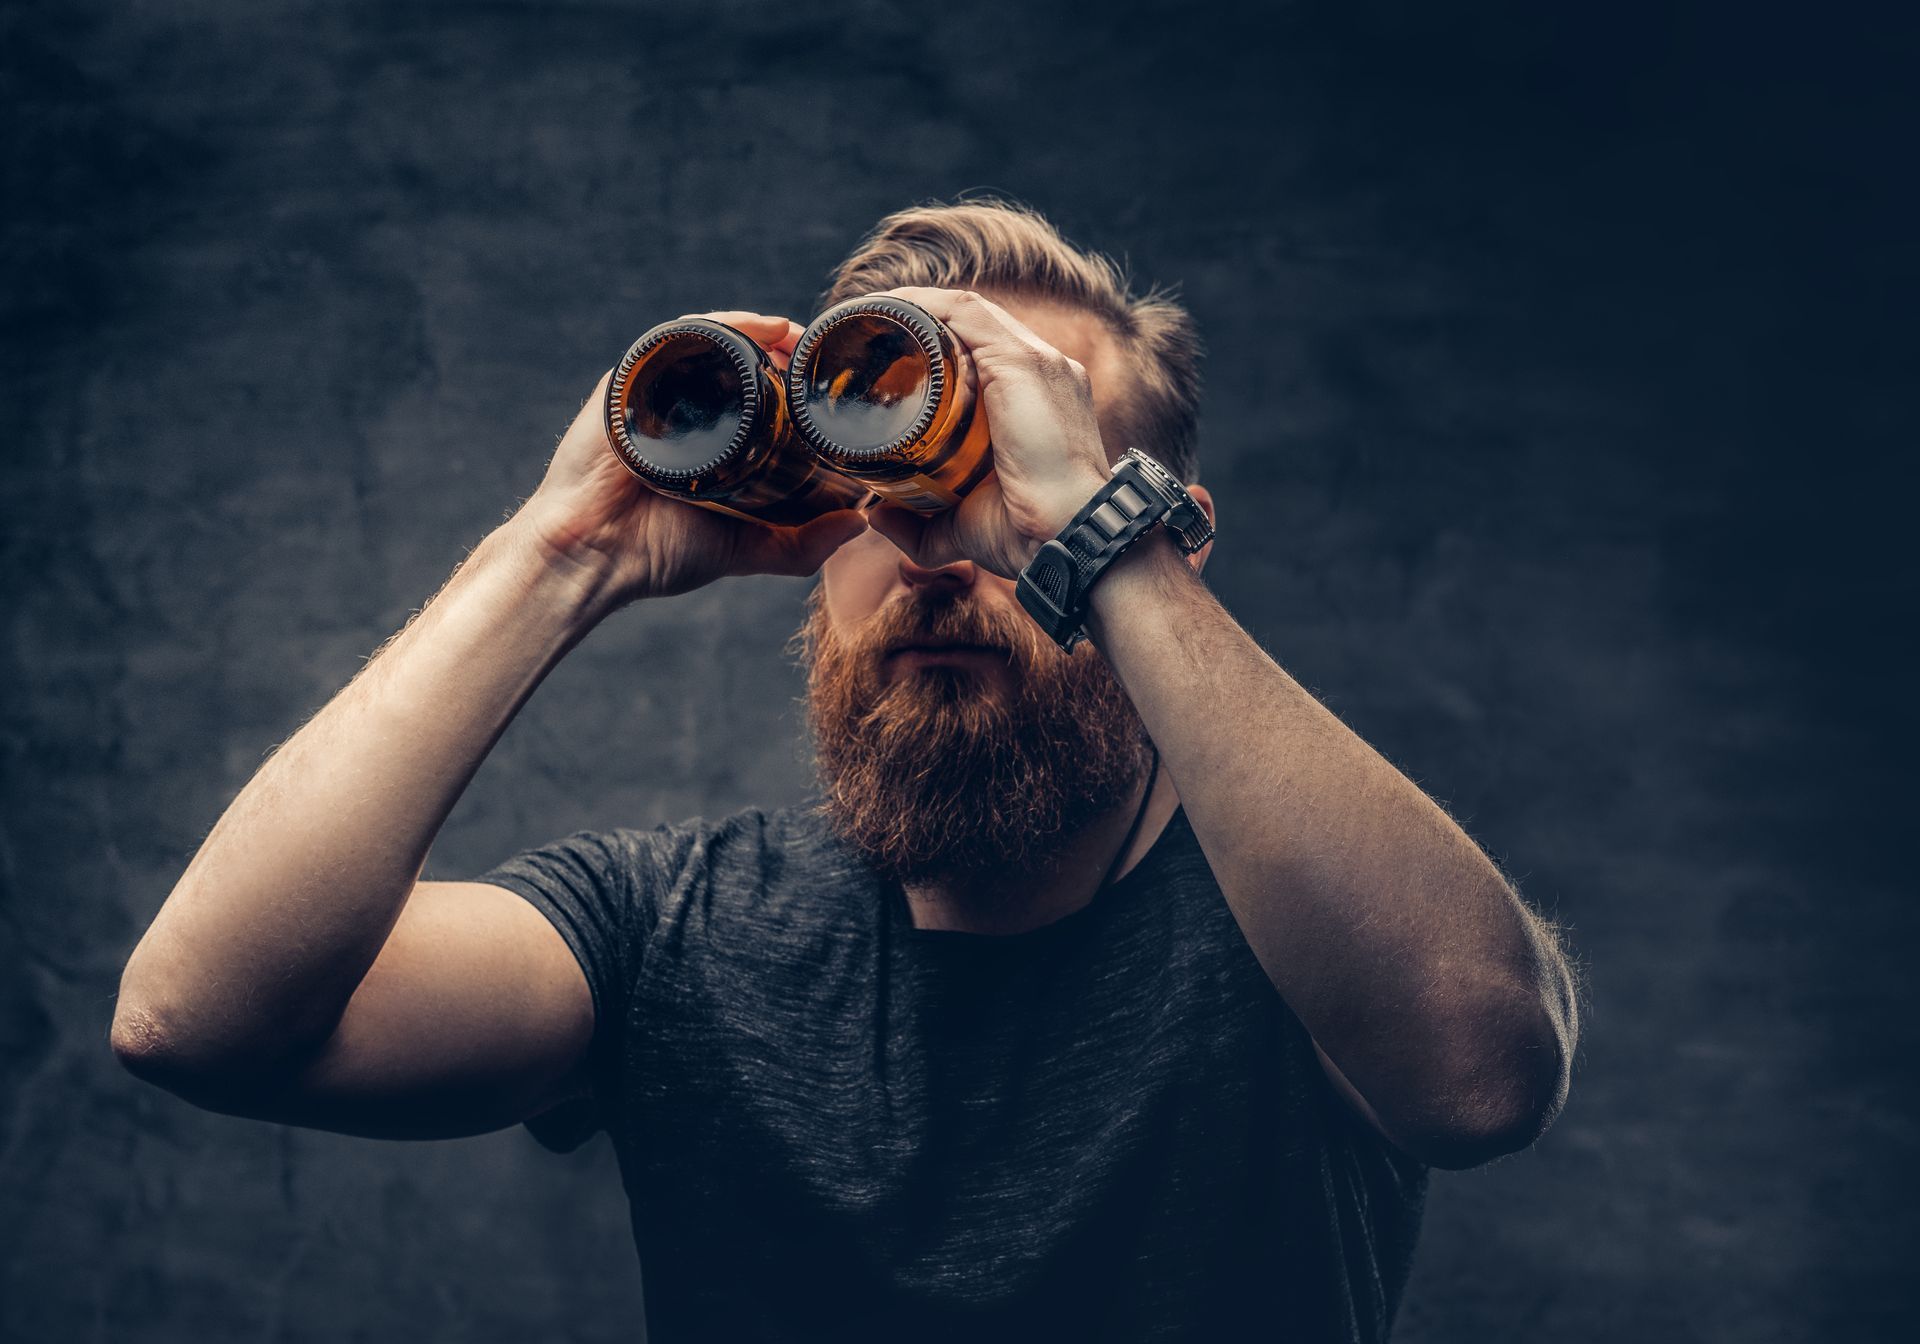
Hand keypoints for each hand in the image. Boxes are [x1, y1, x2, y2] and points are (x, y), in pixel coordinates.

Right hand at [508, 312, 869, 606]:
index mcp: (708, 439)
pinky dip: (719, 325)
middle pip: (739, 359)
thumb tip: (860, 524)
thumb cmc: (657, 552)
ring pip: (713, 341)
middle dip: (783, 349)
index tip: (831, 382)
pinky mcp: (629, 377)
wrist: (591, 554)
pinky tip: (757, 328)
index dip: (795, 383)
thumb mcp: (747, 548)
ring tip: (798, 337)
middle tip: (822, 354)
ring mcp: (654, 389)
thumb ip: (802, 544)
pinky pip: (678, 336)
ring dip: (759, 330)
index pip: (758, 394)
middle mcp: (681, 407)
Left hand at [859, 287, 1112, 579]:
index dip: (934, 343)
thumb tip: (878, 516)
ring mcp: (1037, 361)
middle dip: (917, 321)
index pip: (982, 349)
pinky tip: (887, 309)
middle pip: (971, 324)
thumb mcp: (963, 525)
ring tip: (868, 314)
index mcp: (1039, 398)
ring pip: (965, 310)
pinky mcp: (1022, 362)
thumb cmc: (1027, 536)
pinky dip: (923, 306)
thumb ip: (921, 524)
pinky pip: (964, 314)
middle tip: (867, 335)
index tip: (888, 355)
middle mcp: (1044, 369)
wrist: (1068, 538)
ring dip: (914, 306)